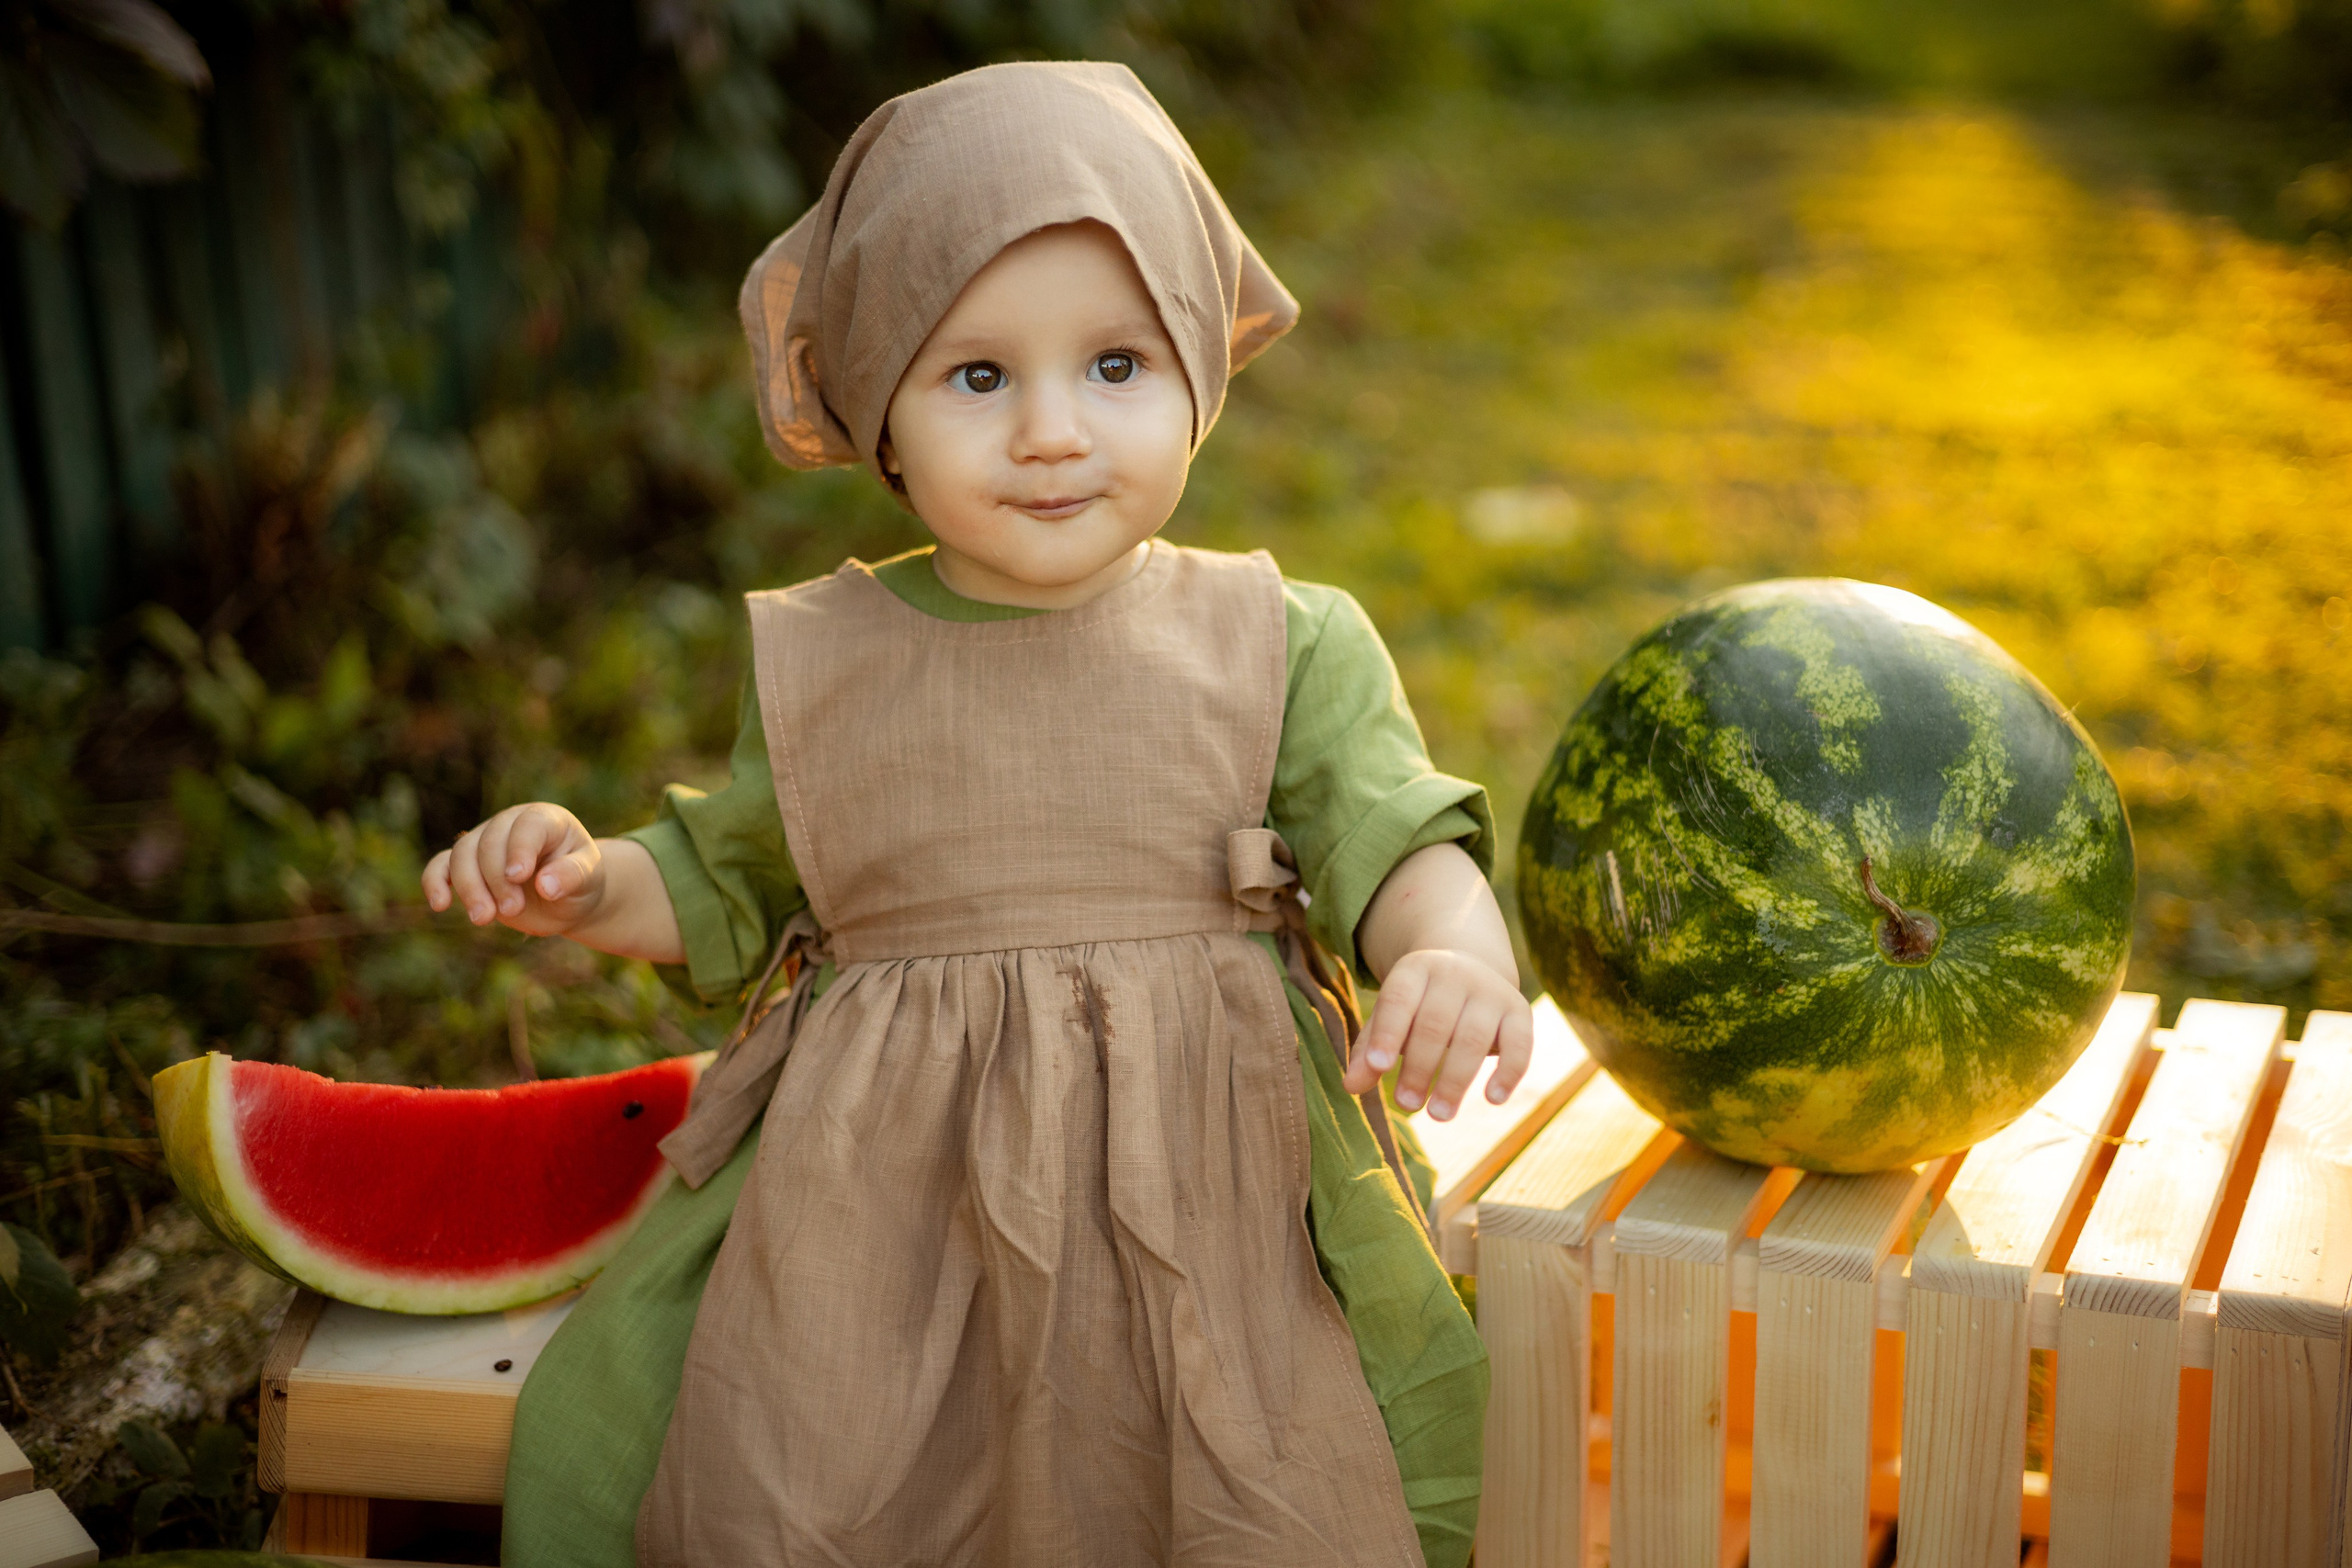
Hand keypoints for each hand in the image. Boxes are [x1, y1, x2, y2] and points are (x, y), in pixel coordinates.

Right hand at [422, 803, 604, 935]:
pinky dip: (435, 882)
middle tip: (514, 909)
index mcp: (546, 820)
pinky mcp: (467, 865)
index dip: (520, 848)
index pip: (527, 825)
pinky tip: (440, 904)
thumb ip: (572, 876)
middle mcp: (510, 824)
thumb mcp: (589, 880)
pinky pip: (441, 865)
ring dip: (469, 888)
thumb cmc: (580, 883)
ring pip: (462, 855)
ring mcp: (485, 841)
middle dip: (497, 879)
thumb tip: (546, 886)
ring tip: (484, 919)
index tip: (519, 876)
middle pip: (489, 843)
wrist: (566, 898)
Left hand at [1344, 948, 1533, 1121]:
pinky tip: (1493, 1099)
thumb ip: (1371, 1049)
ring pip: (1473, 1038)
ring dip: (1456, 1081)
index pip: (1398, 1000)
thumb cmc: (1420, 1004)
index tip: (1378, 1069)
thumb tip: (1351, 1087)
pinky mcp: (1519, 1011)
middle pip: (1435, 1024)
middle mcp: (1455, 974)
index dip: (1387, 1033)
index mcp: (1416, 969)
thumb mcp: (1391, 1017)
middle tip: (1406, 1104)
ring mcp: (1490, 991)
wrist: (1472, 966)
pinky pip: (1519, 1043)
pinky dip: (1508, 1072)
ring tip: (1438, 1115)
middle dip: (1419, 1068)